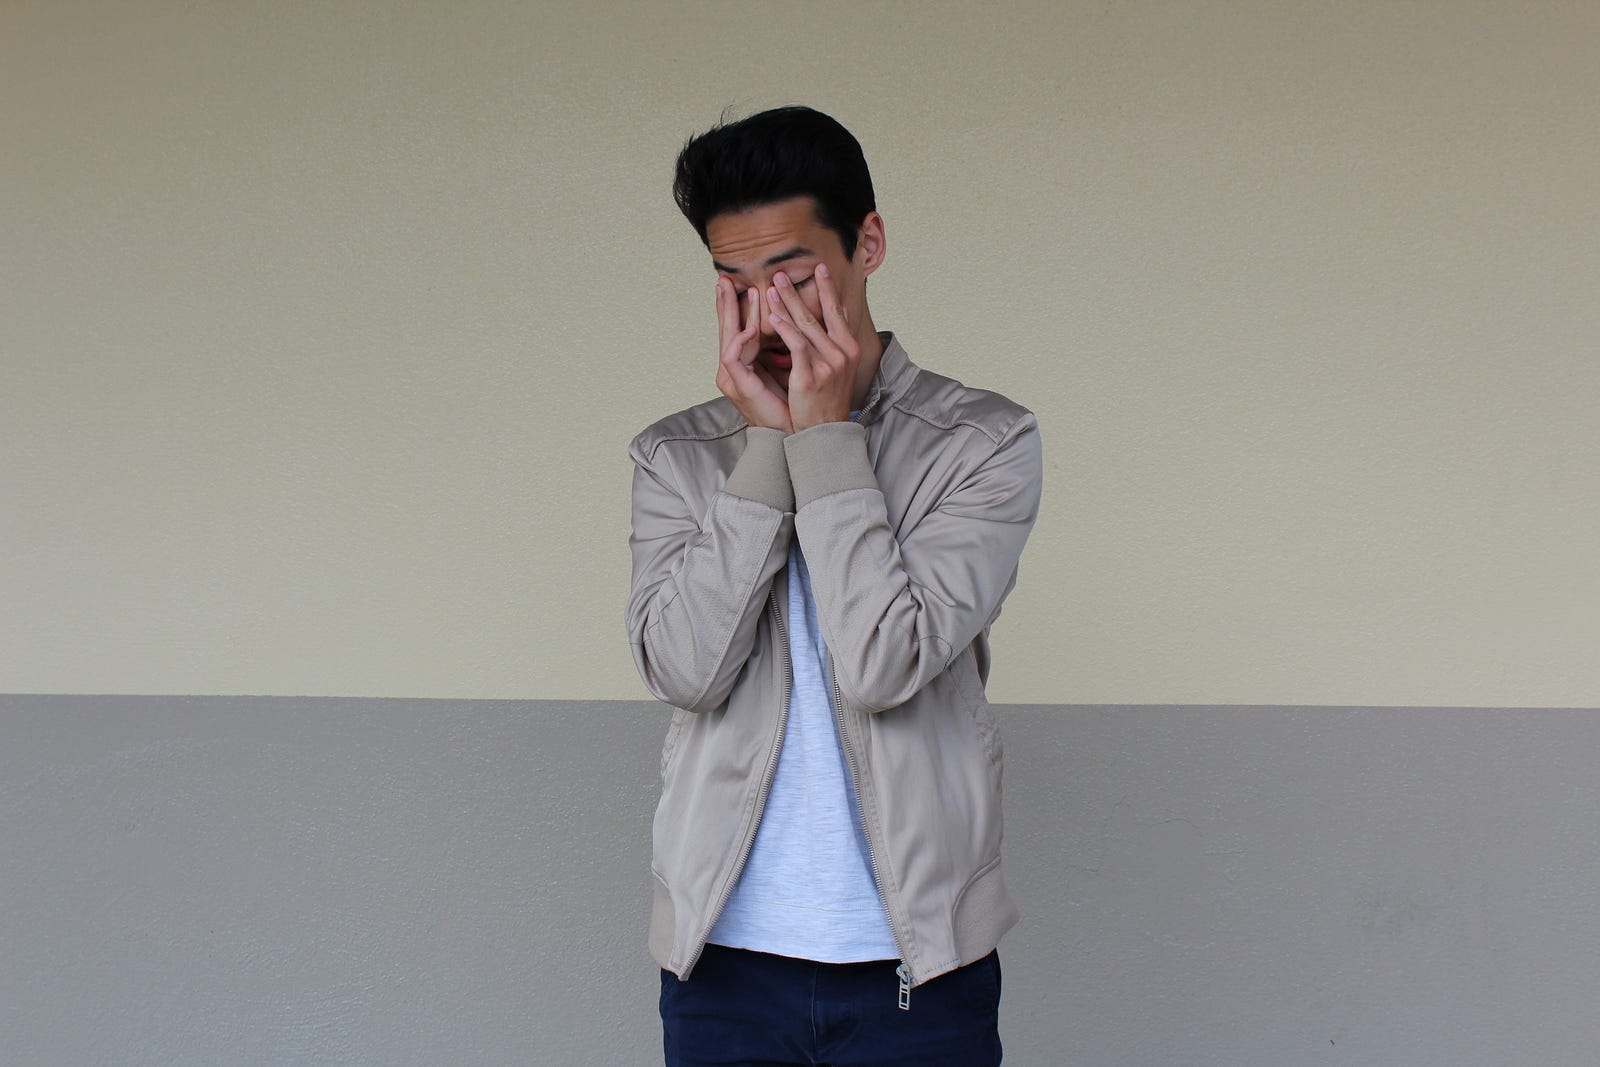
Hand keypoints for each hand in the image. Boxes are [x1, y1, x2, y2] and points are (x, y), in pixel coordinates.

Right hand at [715, 277, 792, 432]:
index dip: (736, 306)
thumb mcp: (789, 366)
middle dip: (726, 303)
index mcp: (744, 362)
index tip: (740, 283)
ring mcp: (732, 377)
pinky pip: (733, 358)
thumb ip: (786, 345)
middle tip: (725, 279)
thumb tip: (796, 319)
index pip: (737, 327)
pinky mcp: (738, 386)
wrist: (791, 434)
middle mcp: (733, 368)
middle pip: (726, 329)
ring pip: (727, 338)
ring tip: (740, 292)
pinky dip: (741, 341)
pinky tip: (750, 328)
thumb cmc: (793, 402)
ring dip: (734, 315)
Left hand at [765, 264, 859, 430]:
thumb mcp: (840, 367)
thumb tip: (839, 310)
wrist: (824, 432)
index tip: (820, 269)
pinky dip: (784, 329)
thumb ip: (838, 338)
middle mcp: (842, 353)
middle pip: (818, 314)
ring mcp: (828, 364)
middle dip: (798, 292)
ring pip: (804, 326)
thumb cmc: (827, 399)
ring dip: (786, 304)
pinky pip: (796, 345)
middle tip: (782, 273)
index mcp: (849, 348)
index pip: (837, 312)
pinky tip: (772, 317)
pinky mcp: (810, 376)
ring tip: (771, 287)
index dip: (828, 289)